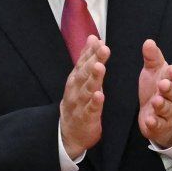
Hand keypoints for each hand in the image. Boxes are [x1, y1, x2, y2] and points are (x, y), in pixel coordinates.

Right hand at [59, 35, 109, 158]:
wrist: (68, 132)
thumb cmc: (77, 101)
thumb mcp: (80, 78)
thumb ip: (87, 58)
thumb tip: (92, 37)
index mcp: (76, 78)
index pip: (83, 62)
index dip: (91, 51)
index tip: (99, 41)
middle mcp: (75, 89)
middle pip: (85, 73)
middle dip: (94, 60)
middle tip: (104, 49)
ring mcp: (79, 104)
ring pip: (87, 89)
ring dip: (94, 78)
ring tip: (100, 67)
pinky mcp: (85, 118)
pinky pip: (90, 110)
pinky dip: (94, 103)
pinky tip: (100, 95)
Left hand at [138, 39, 171, 147]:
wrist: (158, 115)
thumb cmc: (156, 90)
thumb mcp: (153, 72)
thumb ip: (152, 58)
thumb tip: (149, 42)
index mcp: (170, 82)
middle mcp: (171, 98)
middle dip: (169, 89)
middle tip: (163, 84)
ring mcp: (166, 113)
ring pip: (166, 109)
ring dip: (161, 105)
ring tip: (155, 101)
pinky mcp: (159, 126)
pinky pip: (158, 125)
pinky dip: (154, 123)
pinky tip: (150, 120)